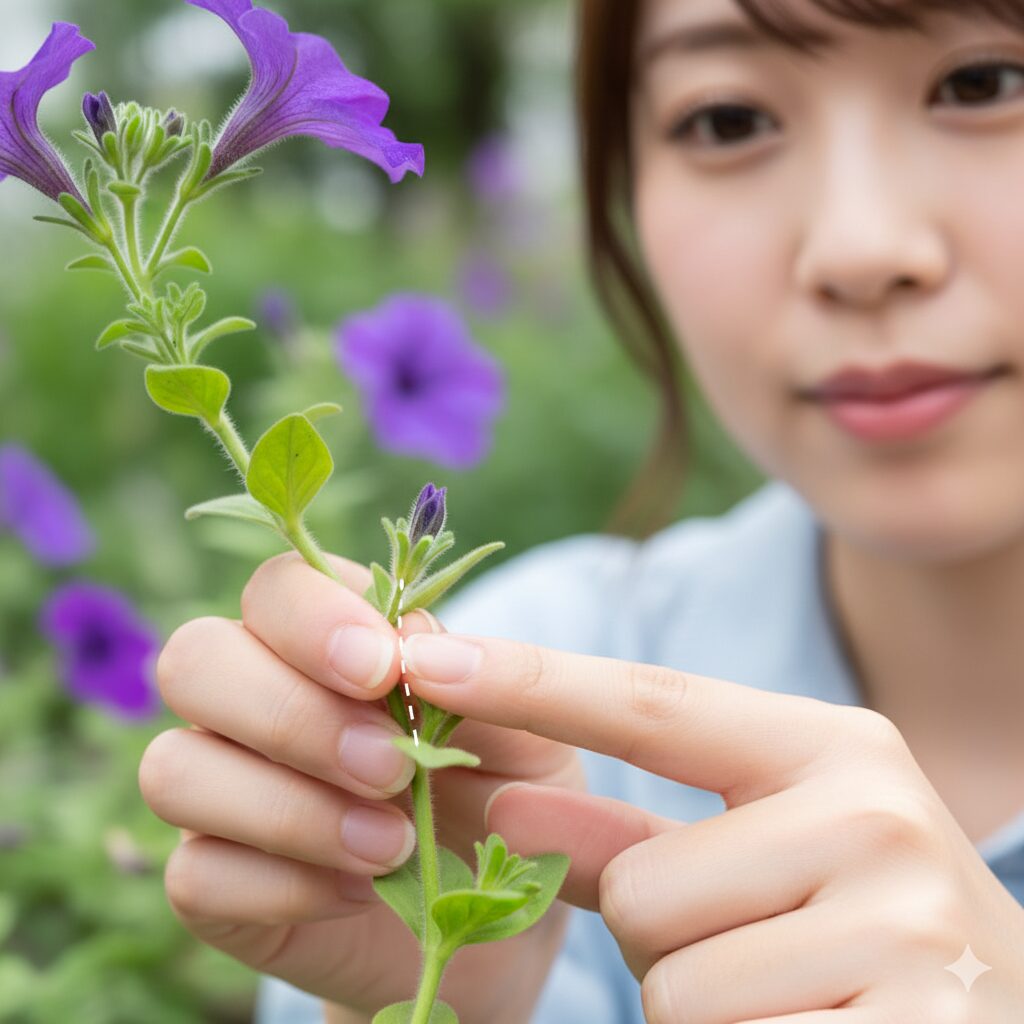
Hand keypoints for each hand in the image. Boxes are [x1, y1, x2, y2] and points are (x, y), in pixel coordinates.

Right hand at [139, 552, 582, 1019]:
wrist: (487, 910)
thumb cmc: (502, 792)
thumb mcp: (524, 732)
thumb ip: (480, 677)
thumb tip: (414, 650)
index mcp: (324, 639)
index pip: (275, 587)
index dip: (313, 619)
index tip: (383, 671)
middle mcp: (252, 700)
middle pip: (193, 660)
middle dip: (291, 714)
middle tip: (388, 768)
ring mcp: (219, 791)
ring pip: (172, 768)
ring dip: (288, 809)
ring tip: (393, 844)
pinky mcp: (210, 882)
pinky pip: (194, 873)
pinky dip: (284, 885)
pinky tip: (357, 893)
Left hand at [402, 630, 1023, 1021]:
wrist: (1007, 1018)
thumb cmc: (859, 927)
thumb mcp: (757, 858)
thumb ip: (625, 831)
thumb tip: (498, 796)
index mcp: (835, 747)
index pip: (651, 702)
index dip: (528, 680)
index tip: (419, 654)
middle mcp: (876, 815)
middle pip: (643, 887)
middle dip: (666, 939)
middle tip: (764, 949)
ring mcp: (903, 928)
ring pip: (673, 983)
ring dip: (701, 1008)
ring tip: (794, 997)